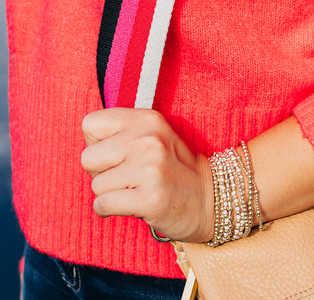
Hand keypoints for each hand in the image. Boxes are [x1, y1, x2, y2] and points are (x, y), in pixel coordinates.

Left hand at [81, 108, 213, 242]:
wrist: (210, 199)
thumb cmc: (172, 168)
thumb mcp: (153, 136)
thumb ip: (121, 132)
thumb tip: (86, 142)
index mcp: (147, 118)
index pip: (90, 124)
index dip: (97, 143)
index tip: (118, 154)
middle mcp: (148, 138)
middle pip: (88, 157)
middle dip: (100, 172)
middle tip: (127, 177)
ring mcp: (150, 168)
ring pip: (96, 184)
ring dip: (110, 193)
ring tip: (135, 190)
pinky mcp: (150, 198)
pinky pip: (102, 205)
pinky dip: (110, 210)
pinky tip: (132, 206)